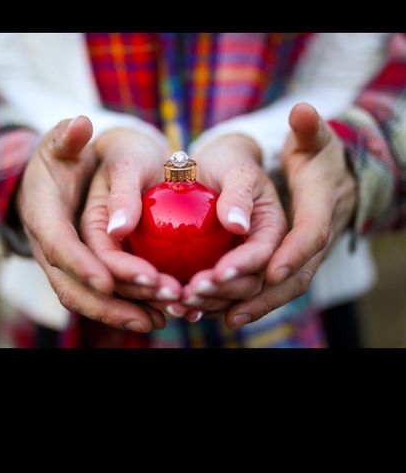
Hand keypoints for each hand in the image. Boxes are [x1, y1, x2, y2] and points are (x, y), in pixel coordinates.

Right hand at [16, 117, 165, 333]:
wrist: (50, 177)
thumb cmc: (61, 156)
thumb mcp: (62, 141)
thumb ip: (68, 136)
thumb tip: (80, 125)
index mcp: (43, 216)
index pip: (59, 246)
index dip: (81, 266)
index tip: (107, 281)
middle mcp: (50, 248)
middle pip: (72, 286)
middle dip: (110, 301)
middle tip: (151, 306)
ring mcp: (64, 264)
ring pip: (86, 299)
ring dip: (122, 312)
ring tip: (162, 317)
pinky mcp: (81, 272)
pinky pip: (100, 298)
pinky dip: (126, 308)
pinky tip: (158, 315)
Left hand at [181, 134, 288, 317]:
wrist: (223, 169)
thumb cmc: (232, 162)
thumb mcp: (237, 168)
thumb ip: (240, 192)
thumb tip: (236, 224)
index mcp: (284, 222)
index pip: (281, 248)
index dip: (254, 263)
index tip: (222, 271)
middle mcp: (279, 249)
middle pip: (271, 282)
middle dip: (233, 290)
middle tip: (195, 289)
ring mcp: (264, 265)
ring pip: (254, 295)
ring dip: (220, 303)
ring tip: (187, 303)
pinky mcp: (246, 274)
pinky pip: (237, 298)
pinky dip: (213, 305)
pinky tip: (189, 310)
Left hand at [225, 103, 357, 329]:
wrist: (334, 177)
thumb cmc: (318, 155)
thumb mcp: (315, 137)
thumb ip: (308, 127)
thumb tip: (302, 112)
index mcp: (323, 206)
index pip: (311, 234)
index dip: (293, 251)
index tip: (269, 267)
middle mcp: (316, 238)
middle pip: (296, 274)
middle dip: (262, 291)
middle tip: (225, 301)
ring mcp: (305, 255)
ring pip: (282, 288)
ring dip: (249, 303)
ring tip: (213, 314)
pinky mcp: (290, 264)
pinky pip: (271, 289)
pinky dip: (245, 302)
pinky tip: (214, 313)